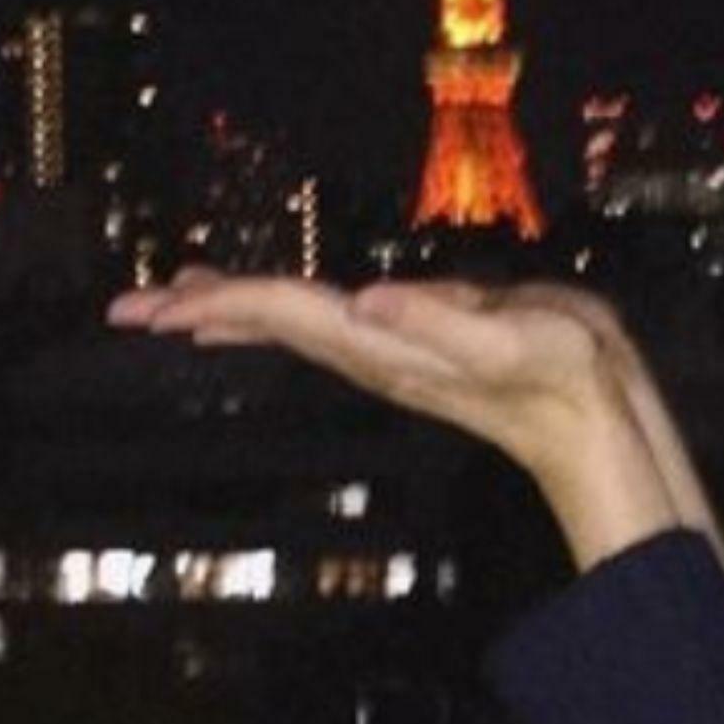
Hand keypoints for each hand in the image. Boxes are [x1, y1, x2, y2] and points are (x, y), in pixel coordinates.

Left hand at [113, 271, 608, 448]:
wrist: (598, 421)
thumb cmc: (563, 374)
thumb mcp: (511, 339)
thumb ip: (440, 320)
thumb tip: (368, 301)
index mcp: (382, 342)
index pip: (284, 313)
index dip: (219, 302)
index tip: (151, 307)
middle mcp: (373, 350)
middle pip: (268, 325)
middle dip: (198, 313)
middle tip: (126, 309)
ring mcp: (388, 352)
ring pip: (289, 327)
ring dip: (231, 314)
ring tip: (177, 304)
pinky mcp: (410, 347)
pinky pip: (320, 327)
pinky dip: (278, 316)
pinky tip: (267, 316)